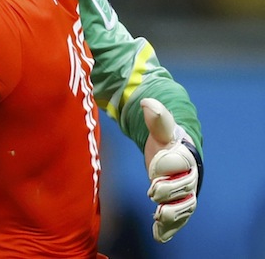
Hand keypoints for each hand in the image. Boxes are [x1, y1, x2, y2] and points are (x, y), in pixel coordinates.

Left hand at [141, 98, 201, 242]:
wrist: (175, 154)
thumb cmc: (166, 141)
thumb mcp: (160, 130)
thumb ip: (156, 118)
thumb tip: (147, 103)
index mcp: (185, 156)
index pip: (179, 162)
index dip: (168, 164)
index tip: (155, 165)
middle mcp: (188, 177)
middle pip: (183, 187)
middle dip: (169, 191)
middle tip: (153, 193)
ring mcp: (184, 193)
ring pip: (184, 206)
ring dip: (173, 214)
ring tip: (159, 217)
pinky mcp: (178, 205)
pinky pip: (178, 219)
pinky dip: (170, 228)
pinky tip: (158, 234)